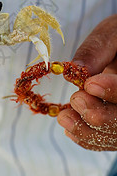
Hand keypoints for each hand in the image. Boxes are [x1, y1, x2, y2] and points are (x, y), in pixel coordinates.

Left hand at [57, 14, 116, 150]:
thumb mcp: (111, 34)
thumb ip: (97, 49)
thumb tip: (75, 71)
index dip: (114, 91)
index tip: (90, 83)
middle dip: (99, 115)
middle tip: (75, 99)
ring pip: (114, 136)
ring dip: (87, 130)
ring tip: (64, 117)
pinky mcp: (116, 127)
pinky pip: (105, 141)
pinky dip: (86, 137)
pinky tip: (70, 127)